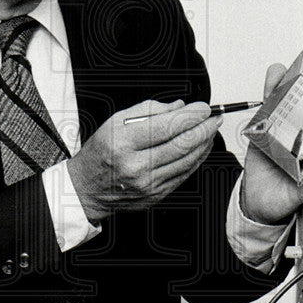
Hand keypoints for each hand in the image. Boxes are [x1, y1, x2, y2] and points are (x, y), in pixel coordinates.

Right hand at [67, 99, 221, 222]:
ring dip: (204, 143)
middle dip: (204, 128)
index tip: (203, 108)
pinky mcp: (156, 195)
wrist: (87, 187)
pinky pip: (184, 174)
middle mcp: (136, 165)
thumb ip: (149, 110)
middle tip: (215, 117)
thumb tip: (178, 106)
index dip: (191, 116)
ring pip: (187, 160)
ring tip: (210, 130)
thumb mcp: (116, 121)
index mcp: (124, 142)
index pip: (167, 126)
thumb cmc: (101, 151)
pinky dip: (197, 159)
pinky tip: (200, 148)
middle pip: (182, 144)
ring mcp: (148, 183)